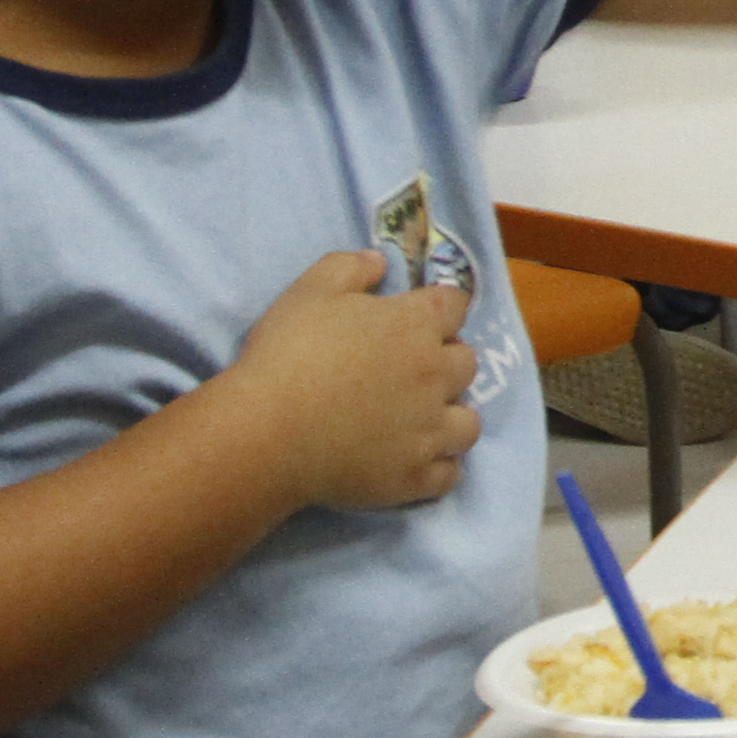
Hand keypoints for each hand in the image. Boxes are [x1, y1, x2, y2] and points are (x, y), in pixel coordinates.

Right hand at [223, 248, 483, 510]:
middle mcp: (435, 376)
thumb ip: (351, 267)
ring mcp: (429, 431)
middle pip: (467, 362)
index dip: (438, 307)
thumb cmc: (288, 352)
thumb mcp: (311, 289)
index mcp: (415, 325)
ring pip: (469, 423)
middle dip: (446, 360)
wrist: (267, 430)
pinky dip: (439, 468)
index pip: (455, 304)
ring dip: (452, 416)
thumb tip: (382, 261)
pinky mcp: (414, 477)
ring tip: (422, 420)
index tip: (419, 315)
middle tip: (412, 369)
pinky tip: (416, 461)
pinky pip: (450, 475)